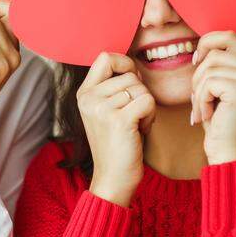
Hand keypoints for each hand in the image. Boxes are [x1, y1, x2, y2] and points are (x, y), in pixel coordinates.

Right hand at [79, 52, 155, 206]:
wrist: (113, 179)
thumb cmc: (117, 144)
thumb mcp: (107, 111)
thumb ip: (113, 88)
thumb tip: (134, 65)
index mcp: (84, 93)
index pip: (105, 57)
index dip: (125, 64)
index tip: (133, 83)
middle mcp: (88, 98)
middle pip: (129, 75)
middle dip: (140, 93)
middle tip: (133, 116)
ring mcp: (101, 108)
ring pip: (140, 88)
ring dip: (146, 106)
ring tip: (135, 125)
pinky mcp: (119, 119)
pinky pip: (148, 101)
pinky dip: (151, 116)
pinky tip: (141, 130)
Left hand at [190, 31, 235, 164]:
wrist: (230, 154)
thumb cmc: (222, 122)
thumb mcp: (222, 87)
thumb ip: (220, 63)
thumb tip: (202, 42)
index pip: (228, 35)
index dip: (206, 45)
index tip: (196, 64)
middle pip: (216, 50)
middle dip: (199, 73)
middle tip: (199, 96)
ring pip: (209, 66)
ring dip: (198, 90)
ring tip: (205, 109)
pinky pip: (208, 82)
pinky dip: (200, 100)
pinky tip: (209, 115)